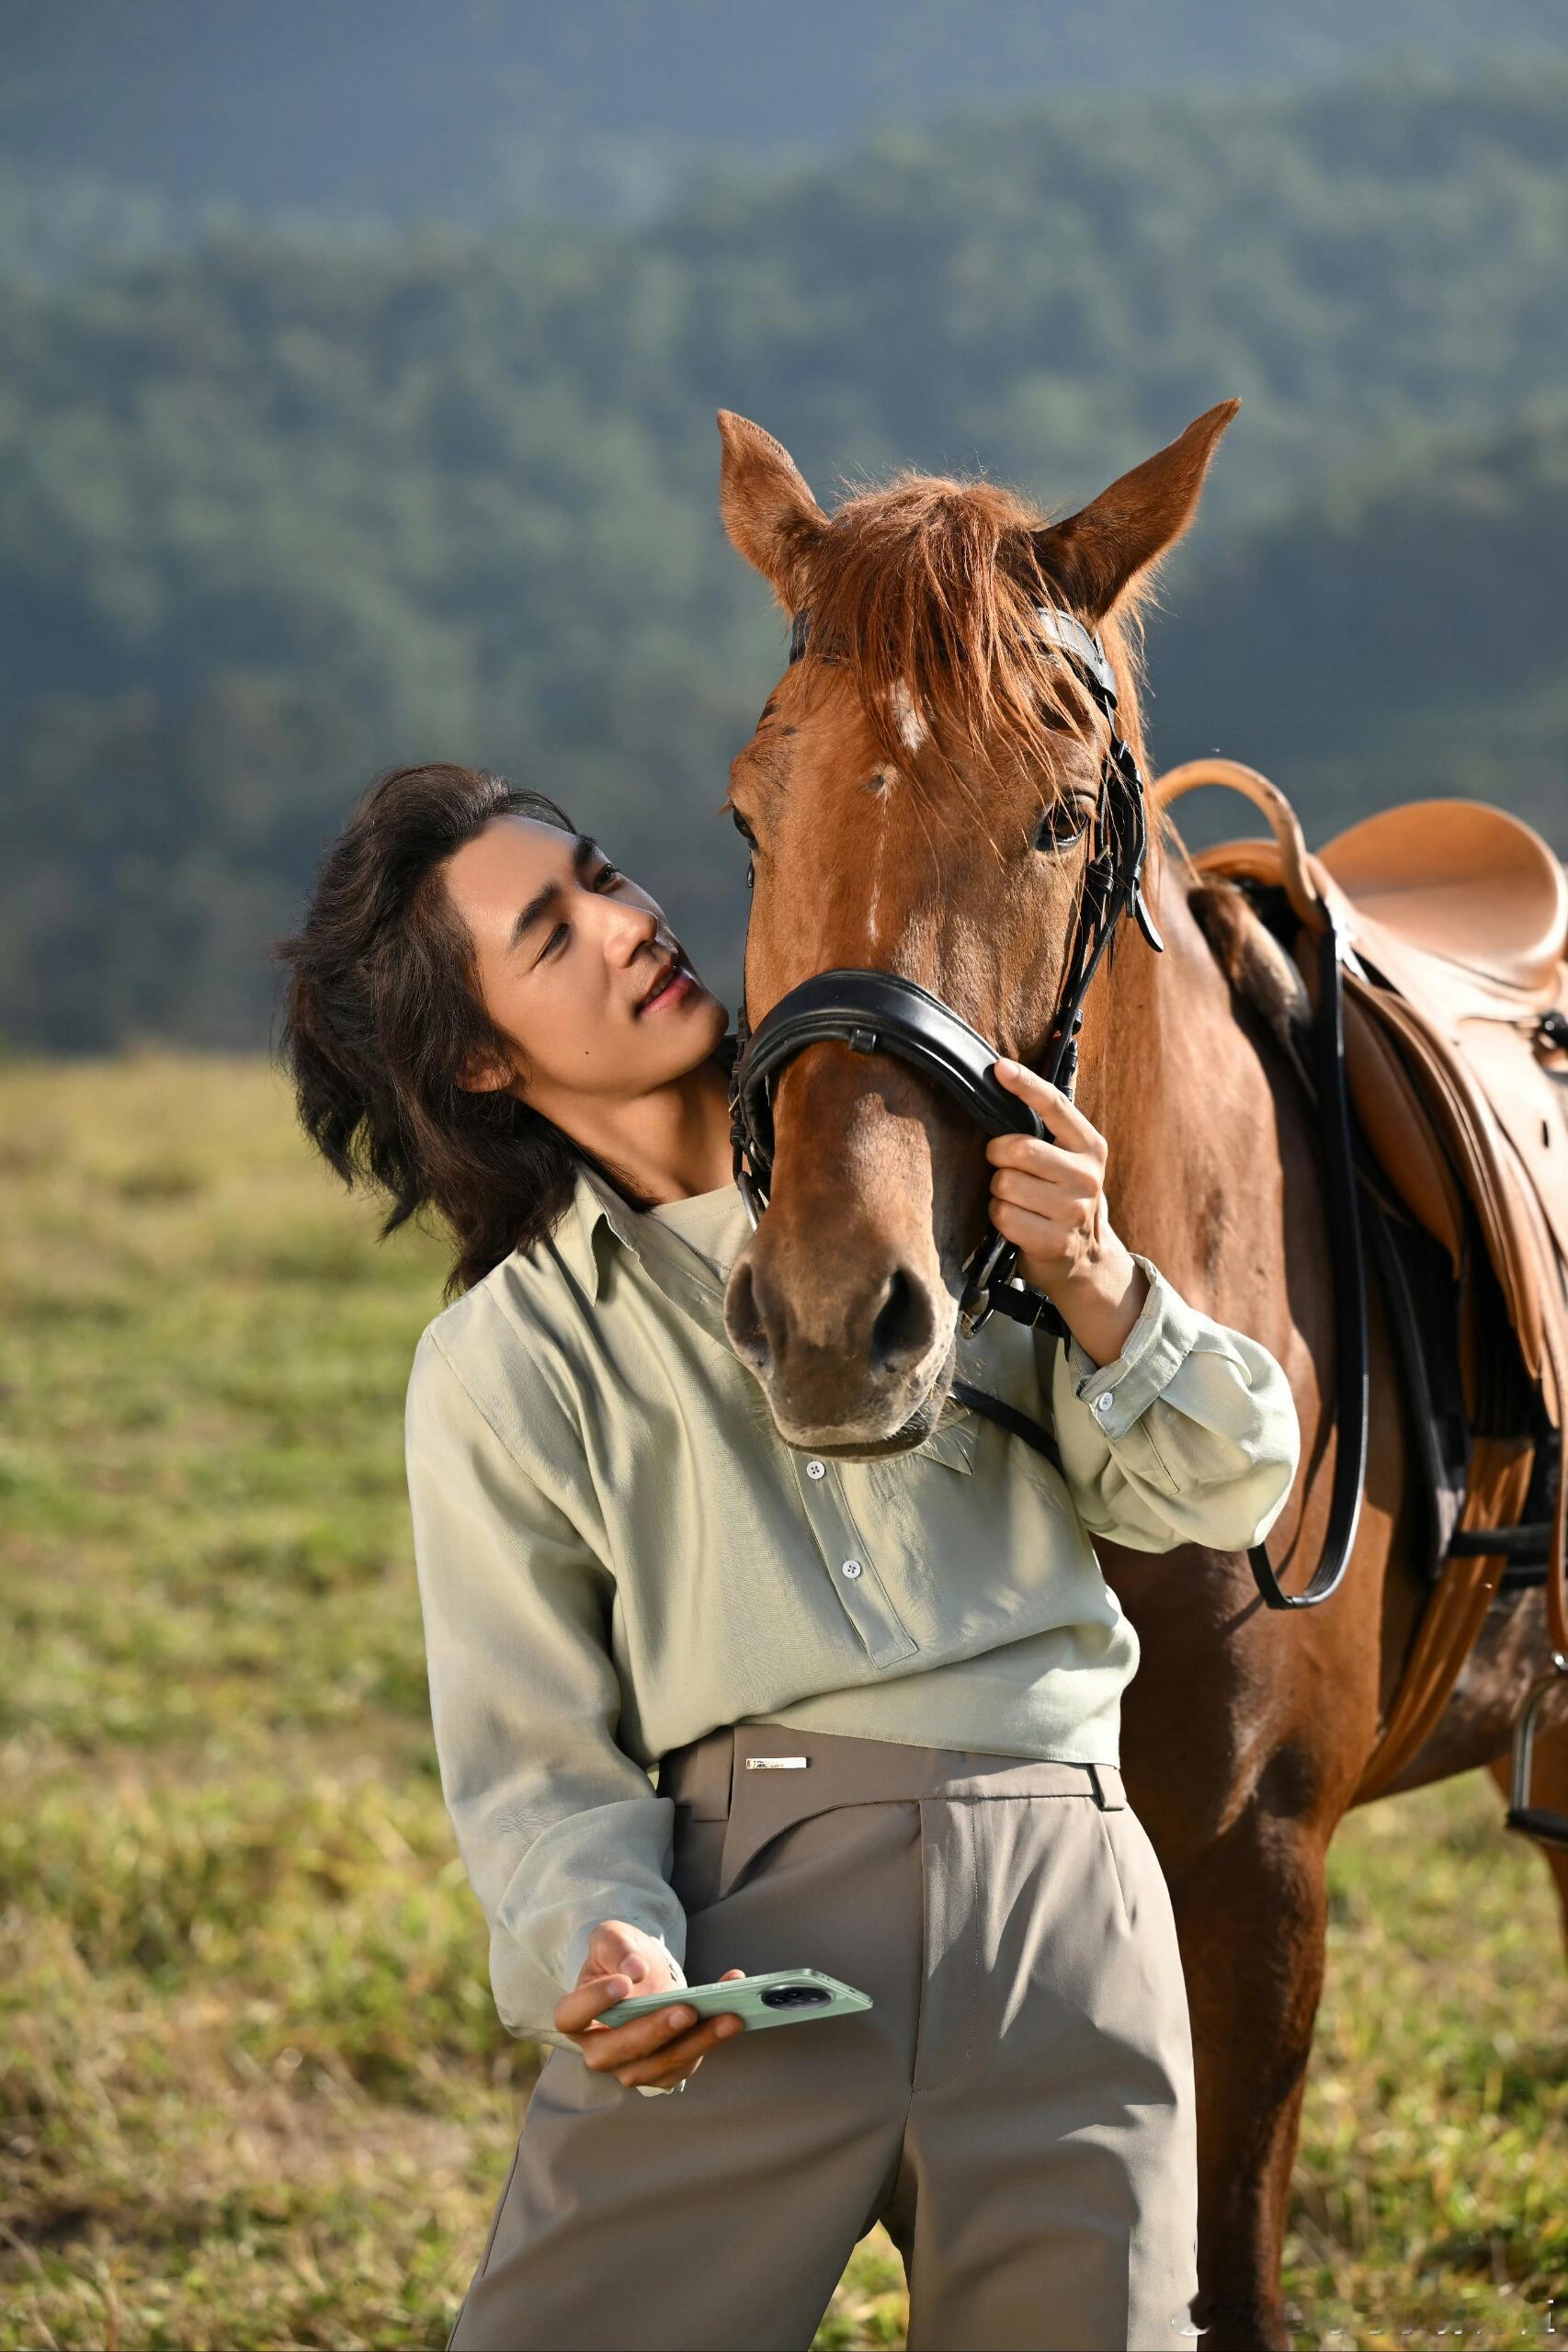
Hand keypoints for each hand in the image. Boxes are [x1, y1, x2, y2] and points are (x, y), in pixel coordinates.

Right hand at [553, 1920, 747, 2092]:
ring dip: (698, 2042)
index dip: (592, 2004)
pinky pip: (688, 2061)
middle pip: (621, 2049)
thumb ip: (617, 1949)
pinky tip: (734, 2013)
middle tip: (686, 2010)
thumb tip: (634, 1971)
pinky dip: (714, 2039)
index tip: (622, 1983)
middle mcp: (599, 2050)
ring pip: (661, 2063)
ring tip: (728, 2016)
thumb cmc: (619, 1957)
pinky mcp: (664, 2071)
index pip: (571, 2017)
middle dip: (656, 2031)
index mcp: (576, 2017)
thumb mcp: (612, 1938)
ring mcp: (631, 2067)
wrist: (642, 1976)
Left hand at [986, 1059, 1149, 1367]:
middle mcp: (1087, 1176)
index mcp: (1090, 1146)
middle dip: (997, 1155)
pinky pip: (1003, 1216)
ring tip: (1015, 1198)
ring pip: (1006, 1184)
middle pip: (1018, 1149)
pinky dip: (999, 1217)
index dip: (1025, 1085)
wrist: (1085, 1259)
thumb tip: (1003, 1079)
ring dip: (998, 1190)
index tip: (999, 1068)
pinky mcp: (1055, 1241)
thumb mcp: (1067, 1159)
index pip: (1055, 1106)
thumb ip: (1045, 1129)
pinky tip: (1015, 1220)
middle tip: (1002, 1164)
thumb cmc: (1061, 1197)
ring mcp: (1073, 1211)